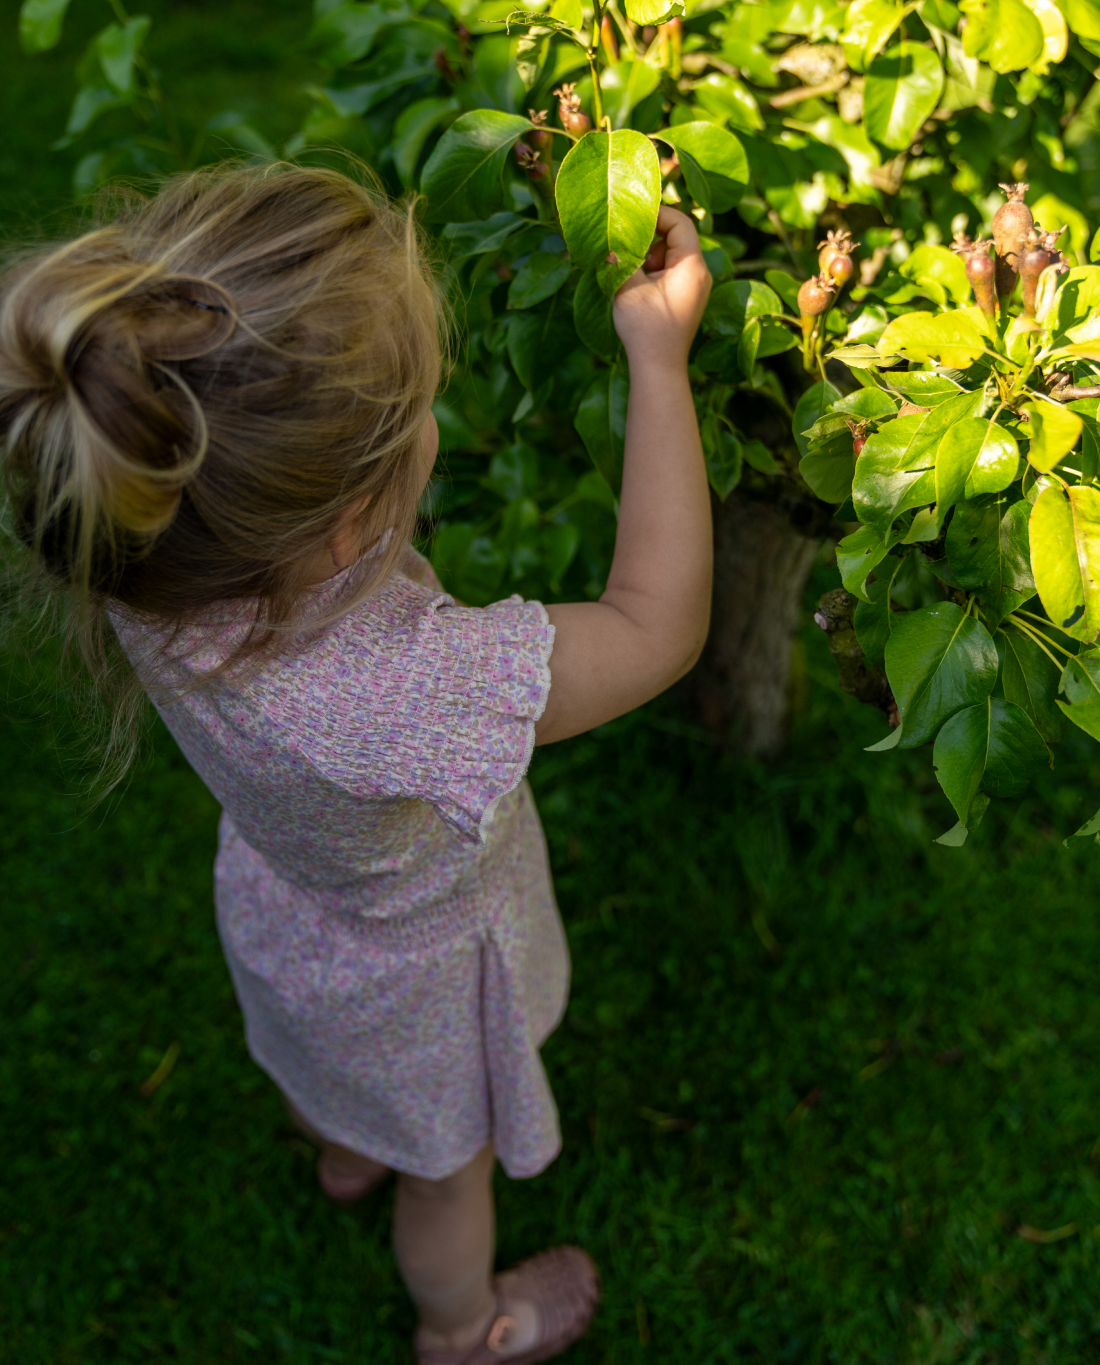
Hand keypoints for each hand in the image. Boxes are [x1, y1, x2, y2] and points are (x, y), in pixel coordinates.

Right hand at [612, 207, 711, 372]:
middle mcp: (700, 273)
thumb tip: (610, 239)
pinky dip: (655, 272)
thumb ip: (622, 257)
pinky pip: (673, 273)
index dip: (657, 214)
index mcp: (692, 266)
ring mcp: (696, 287)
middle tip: (628, 248)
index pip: (680, 222)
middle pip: (677, 237)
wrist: (659, 368)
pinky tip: (639, 287)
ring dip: (650, 257)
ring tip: (633, 275)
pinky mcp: (688, 299)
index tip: (632, 216)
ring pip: (673, 256)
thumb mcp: (628, 287)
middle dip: (651, 239)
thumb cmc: (645, 328)